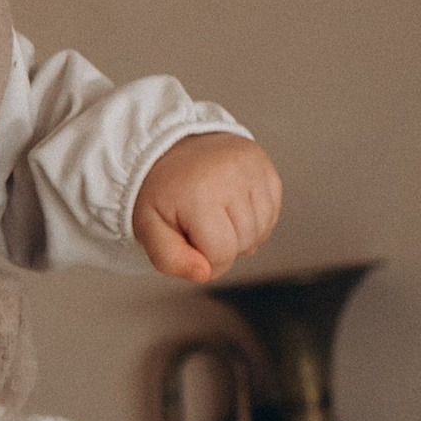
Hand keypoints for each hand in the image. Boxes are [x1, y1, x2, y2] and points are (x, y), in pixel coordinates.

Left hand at [131, 132, 281, 285]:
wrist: (173, 146)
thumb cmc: (163, 191)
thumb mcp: (148, 227)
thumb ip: (169, 258)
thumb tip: (204, 274)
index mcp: (200, 195)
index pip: (220, 255)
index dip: (205, 261)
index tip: (189, 242)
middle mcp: (232, 178)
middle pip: (243, 244)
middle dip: (222, 246)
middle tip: (200, 223)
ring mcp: (254, 170)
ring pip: (261, 232)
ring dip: (240, 235)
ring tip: (216, 214)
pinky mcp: (267, 168)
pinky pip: (272, 214)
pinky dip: (255, 220)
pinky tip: (232, 207)